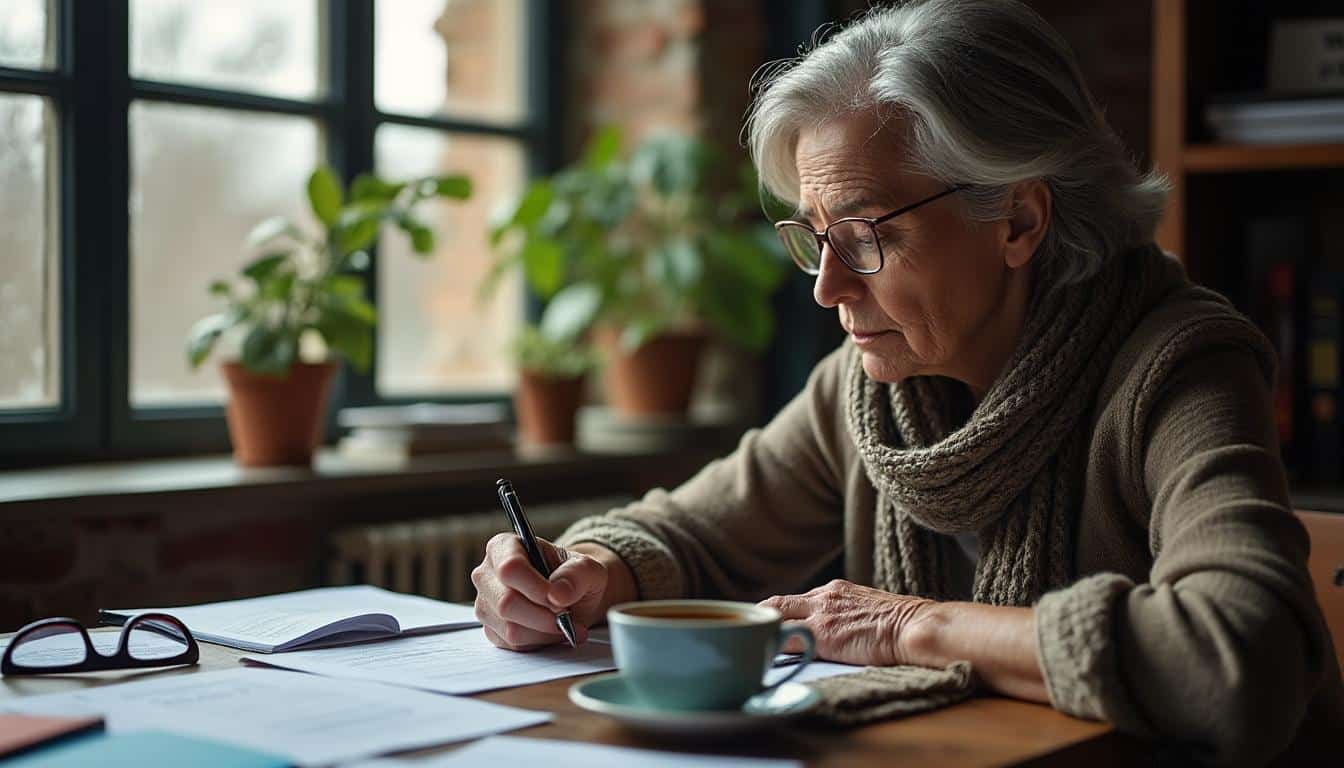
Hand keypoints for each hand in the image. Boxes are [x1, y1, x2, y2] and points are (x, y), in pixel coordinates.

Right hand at [472, 533, 607, 650]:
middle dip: (544, 616)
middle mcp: (487, 574)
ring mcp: (486, 604)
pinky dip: (540, 642)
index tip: (559, 599)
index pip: (510, 568)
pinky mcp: (491, 630)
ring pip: (511, 629)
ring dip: (545, 631)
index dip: (536, 588)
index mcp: (504, 547)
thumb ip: (577, 575)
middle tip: (567, 615)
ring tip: (565, 623)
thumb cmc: (574, 576)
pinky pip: (513, 645)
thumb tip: (558, 594)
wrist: (570, 597)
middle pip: (507, 603)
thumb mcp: (588, 568)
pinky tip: (552, 632)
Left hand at [761, 579, 936, 666]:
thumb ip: (849, 613)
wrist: (914, 626)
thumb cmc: (903, 623)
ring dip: (762, 633)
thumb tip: (844, 628)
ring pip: (776, 618)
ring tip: (748, 646)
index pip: (797, 599)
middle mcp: (823, 596)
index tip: (767, 622)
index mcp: (835, 590)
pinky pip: (786, 641)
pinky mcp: (821, 635)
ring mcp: (820, 615)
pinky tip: (761, 658)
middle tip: (746, 632)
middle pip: (777, 604)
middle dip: (760, 618)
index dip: (779, 611)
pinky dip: (771, 649)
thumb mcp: (869, 607)